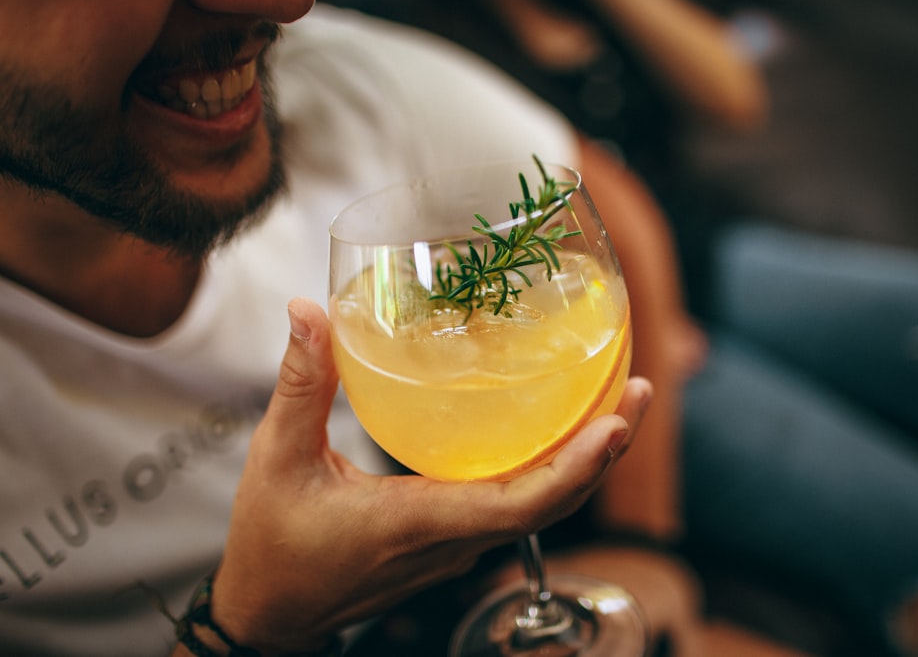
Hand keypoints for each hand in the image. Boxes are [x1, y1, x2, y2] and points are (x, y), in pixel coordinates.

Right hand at [210, 297, 652, 654]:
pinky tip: (561, 430)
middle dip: (604, 451)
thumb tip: (310, 312)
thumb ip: (300, 383)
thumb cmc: (272, 545)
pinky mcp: (453, 542)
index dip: (575, 469)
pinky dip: (555, 471)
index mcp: (419, 521)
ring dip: (587, 460)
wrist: (271, 612)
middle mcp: (453, 539)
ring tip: (618, 402)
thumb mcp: (278, 459)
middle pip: (553, 504)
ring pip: (543, 508)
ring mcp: (458, 546)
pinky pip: (520, 508)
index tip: (615, 425)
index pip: (519, 505)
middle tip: (638, 390)